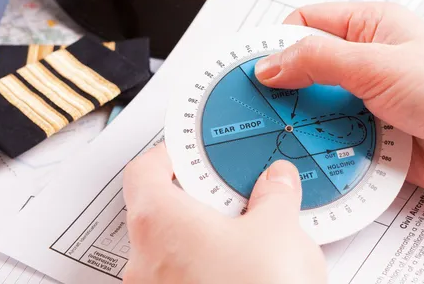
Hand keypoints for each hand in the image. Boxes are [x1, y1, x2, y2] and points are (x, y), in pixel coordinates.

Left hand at [121, 142, 326, 283]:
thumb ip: (275, 196)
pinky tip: (241, 272)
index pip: (144, 170)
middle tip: (233, 197)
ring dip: (203, 238)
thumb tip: (276, 181)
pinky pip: (181, 279)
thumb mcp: (279, 231)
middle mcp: (144, 260)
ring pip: (170, 249)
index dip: (168, 155)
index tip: (191, 152)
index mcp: (159, 222)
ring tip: (246, 236)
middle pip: (158, 210)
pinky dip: (205, 268)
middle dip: (198, 200)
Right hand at [255, 2, 423, 207]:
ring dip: (301, 121)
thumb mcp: (378, 65)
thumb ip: (318, 60)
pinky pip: (333, 137)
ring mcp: (368, 99)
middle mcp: (366, 60)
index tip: (250, 70)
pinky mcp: (373, 135)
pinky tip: (307, 155)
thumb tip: (268, 64)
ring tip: (278, 134)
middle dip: (282, 88)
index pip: (306, 24)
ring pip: (316, 106)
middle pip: (306, 68)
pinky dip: (319, 146)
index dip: (275, 44)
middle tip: (256, 108)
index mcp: (369, 26)